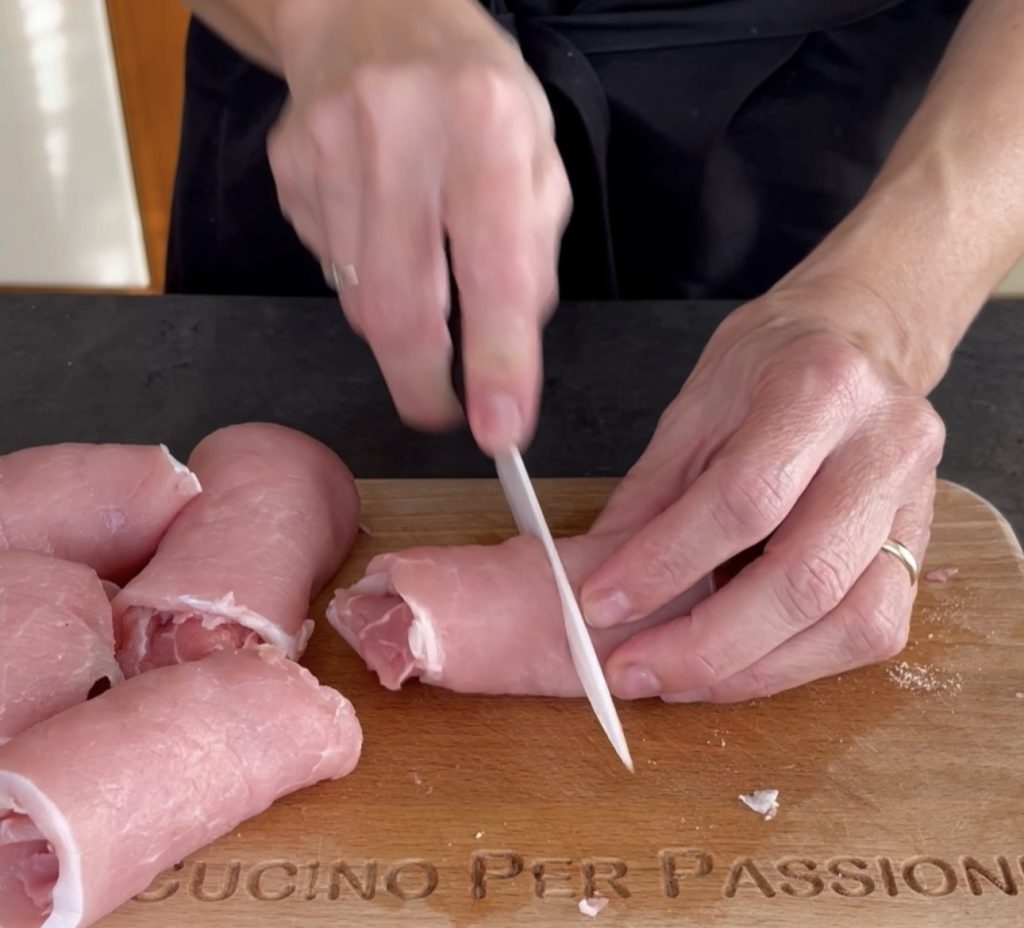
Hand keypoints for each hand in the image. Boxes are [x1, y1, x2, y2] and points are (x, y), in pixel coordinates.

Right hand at [265, 0, 569, 452]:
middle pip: (401, 308)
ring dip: (398, 324)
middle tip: (443, 411)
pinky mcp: (287, 169)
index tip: (501, 432)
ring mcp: (329, 148)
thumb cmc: (473, 93)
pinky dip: (363, 279)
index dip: (497, 365)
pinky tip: (379, 229)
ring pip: (361, 301)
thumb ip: (532, 255)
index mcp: (486, 124)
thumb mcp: (536, 155)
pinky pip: (330, 270)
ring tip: (421, 272)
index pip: (494, 272)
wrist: (368, 11)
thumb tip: (506, 353)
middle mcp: (401, 130)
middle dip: (424, 385)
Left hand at [580, 283, 945, 701]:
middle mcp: (885, 447)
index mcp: (819, 390)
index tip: (599, 604)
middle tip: (632, 672)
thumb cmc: (768, 368)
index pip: (743, 499)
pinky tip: (737, 665)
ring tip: (677, 681)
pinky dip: (797, 664)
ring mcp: (916, 502)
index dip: (664, 563)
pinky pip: (872, 630)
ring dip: (754, 672)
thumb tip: (592, 577)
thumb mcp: (693, 410)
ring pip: (854, 622)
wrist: (859, 339)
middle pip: (806, 577)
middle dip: (706, 645)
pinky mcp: (922, 546)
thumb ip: (649, 496)